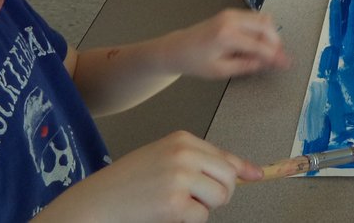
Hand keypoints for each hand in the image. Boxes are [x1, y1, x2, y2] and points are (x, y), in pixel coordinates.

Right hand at [37, 132, 259, 222]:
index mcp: (182, 140)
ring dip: (202, 209)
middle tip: (195, 201)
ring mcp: (180, 177)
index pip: (224, 156)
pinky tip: (166, 213)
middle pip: (228, 178)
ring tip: (176, 204)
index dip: (242, 169)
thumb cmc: (128, 182)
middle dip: (219, 194)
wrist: (97, 200)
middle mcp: (184, 153)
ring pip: (219, 197)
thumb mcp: (164, 159)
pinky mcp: (174, 203)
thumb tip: (244, 173)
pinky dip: (188, 221)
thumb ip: (198, 162)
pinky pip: (201, 217)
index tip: (257, 174)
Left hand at [162, 9, 288, 79]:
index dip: (275, 55)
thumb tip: (266, 62)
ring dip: (270, 34)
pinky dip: (262, 29)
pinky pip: (254, 18)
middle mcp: (231, 20)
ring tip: (270, 51)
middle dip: (276, 41)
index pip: (259, 45)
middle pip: (265, 25)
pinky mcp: (231, 13)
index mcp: (227, 35)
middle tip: (280, 56)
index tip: (286, 63)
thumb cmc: (195, 62)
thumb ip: (245, 65)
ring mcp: (231, 14)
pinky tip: (260, 43)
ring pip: (262, 19)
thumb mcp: (220, 70)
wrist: (177, 48)